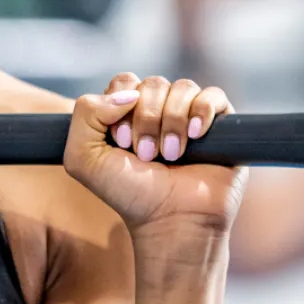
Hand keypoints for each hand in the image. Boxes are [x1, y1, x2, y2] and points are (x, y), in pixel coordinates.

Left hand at [64, 73, 247, 237]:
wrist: (172, 221)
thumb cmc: (129, 194)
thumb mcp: (83, 158)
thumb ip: (86, 113)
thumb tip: (128, 92)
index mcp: (127, 114)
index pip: (124, 82)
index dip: (121, 106)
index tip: (123, 144)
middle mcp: (159, 111)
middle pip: (153, 84)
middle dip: (147, 119)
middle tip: (147, 155)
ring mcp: (190, 116)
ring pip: (183, 88)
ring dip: (173, 122)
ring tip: (172, 155)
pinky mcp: (221, 124)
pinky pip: (213, 95)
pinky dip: (202, 111)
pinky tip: (196, 135)